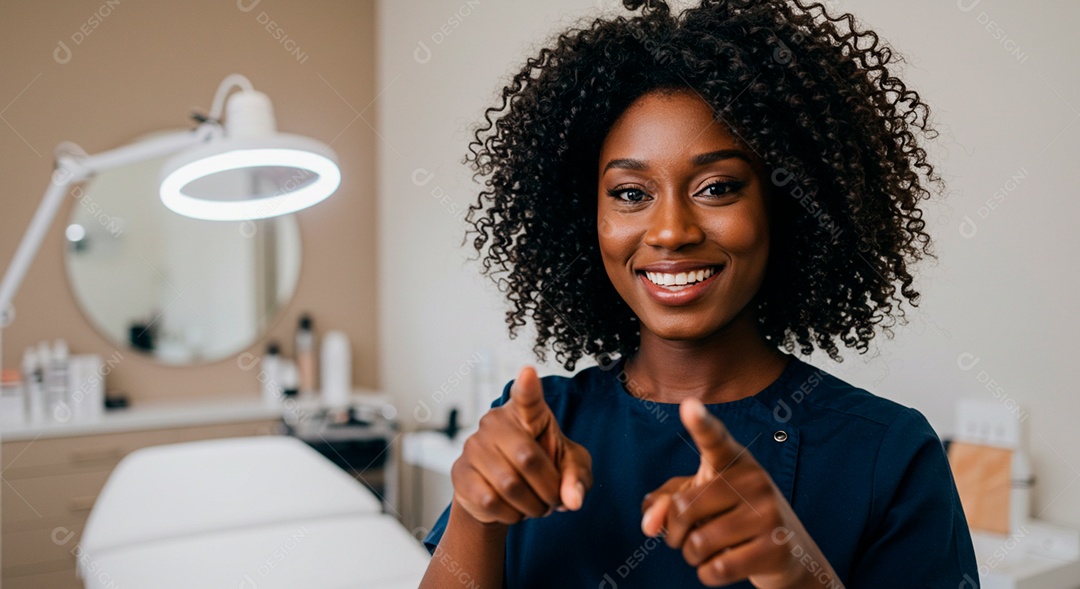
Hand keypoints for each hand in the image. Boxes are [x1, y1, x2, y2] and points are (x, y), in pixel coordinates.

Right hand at [450, 365, 592, 525]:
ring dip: (532, 505)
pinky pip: (490, 501)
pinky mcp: (460, 472)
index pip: (527, 397)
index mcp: (527, 412)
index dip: (527, 386)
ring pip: (509, 485)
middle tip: (555, 499)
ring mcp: (474, 446)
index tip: (528, 373)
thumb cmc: (543, 467)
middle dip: (549, 489)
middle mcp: (495, 422)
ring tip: (537, 505)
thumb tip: (573, 500)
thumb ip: (577, 479)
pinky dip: (511, 514)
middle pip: (528, 458)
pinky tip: (514, 509)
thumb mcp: (570, 468)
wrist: (504, 492)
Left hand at [640, 399, 841, 587]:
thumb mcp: (697, 502)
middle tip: (685, 536)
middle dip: (673, 532)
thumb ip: (663, 504)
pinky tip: (722, 565)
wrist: (789, 555)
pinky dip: (707, 573)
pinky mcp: (776, 549)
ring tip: (708, 550)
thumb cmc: (731, 519)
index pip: (714, 440)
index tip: (689, 405)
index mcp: (733, 460)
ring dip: (691, 555)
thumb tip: (649, 525)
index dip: (700, 424)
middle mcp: (754, 480)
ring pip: (698, 543)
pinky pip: (717, 569)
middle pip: (683, 508)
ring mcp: (769, 513)